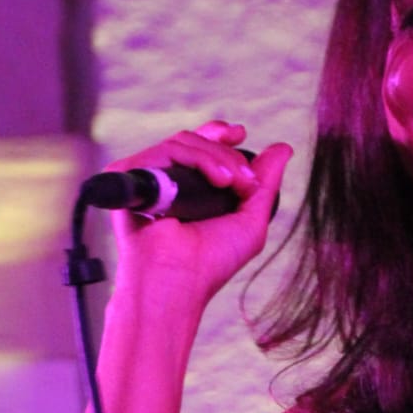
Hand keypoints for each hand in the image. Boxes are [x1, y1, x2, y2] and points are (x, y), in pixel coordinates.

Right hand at [106, 120, 294, 307]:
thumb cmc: (211, 262)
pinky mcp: (129, 173)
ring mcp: (146, 176)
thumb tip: (284, 148)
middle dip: (228, 154)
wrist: (179, 278)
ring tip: (231, 184)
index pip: (199, 145)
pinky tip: (215, 181)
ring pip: (184, 141)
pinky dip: (197, 159)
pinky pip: (167, 149)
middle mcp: (164, 179)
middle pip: (195, 139)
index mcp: (187, 188)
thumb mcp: (249, 219)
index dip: (219, 134)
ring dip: (217, 157)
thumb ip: (265, 183)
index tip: (240, 134)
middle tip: (245, 182)